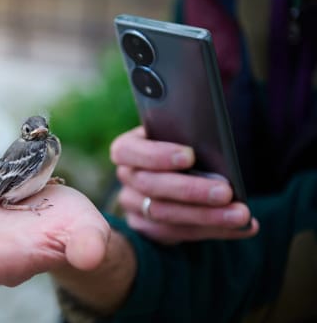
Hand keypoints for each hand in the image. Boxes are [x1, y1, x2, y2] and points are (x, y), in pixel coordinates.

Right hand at [110, 126, 258, 243]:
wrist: (186, 168)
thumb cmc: (187, 143)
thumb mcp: (184, 135)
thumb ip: (192, 139)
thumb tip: (216, 151)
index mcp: (127, 148)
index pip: (128, 151)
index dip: (156, 155)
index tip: (189, 156)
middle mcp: (126, 177)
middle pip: (149, 186)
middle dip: (190, 190)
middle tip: (226, 192)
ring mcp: (133, 205)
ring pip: (163, 214)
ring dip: (206, 216)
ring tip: (240, 215)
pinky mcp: (148, 227)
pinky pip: (177, 233)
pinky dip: (214, 230)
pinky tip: (243, 227)